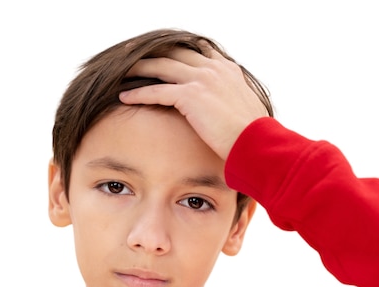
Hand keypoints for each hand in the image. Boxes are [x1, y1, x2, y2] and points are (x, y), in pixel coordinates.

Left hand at [119, 46, 268, 159]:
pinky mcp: (190, 95)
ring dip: (139, 68)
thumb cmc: (252, 137)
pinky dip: (138, 93)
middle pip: (175, 52)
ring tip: (121, 71)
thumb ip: (230, 104)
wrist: (256, 143)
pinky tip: (124, 96)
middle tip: (134, 57)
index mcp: (227, 70)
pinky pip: (157, 90)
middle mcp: (214, 68)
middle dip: (153, 53)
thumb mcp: (244, 112)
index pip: (198, 51)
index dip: (178, 51)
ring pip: (162, 66)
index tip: (163, 54)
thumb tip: (224, 115)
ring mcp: (202, 79)